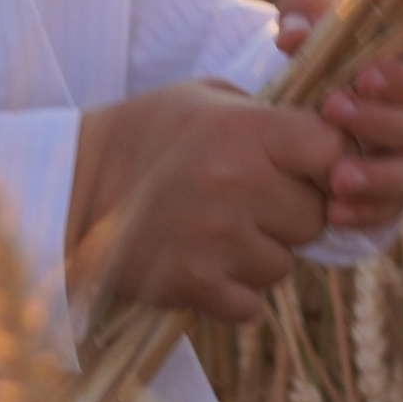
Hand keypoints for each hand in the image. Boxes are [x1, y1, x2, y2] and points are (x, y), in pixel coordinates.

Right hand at [67, 81, 343, 325]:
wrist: (68, 186)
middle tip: (256, 200)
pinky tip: (206, 263)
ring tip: (220, 229)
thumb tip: (326, 133)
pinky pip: (250, 304)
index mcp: (245, 131)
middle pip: (317, 216)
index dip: (331, 162)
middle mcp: (238, 184)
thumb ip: (266, 112)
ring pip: (284, 264)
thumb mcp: (203, 97)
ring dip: (262, 253)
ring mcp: (217, 239)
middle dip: (294, 212)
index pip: (335, 152)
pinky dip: (234, 292)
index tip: (310, 166)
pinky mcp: (193, 284)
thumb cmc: (142, 133)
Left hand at [277, 0, 402, 229]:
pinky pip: (399, 207)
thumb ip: (309, 9)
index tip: (363, 78)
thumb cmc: (325, 33)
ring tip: (337, 178)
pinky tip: (334, 211)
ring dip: (383, 176)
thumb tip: (295, 36)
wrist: (312, 84)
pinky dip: (369, 211)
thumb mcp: (315, 10)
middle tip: (332, 112)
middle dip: (385, 122)